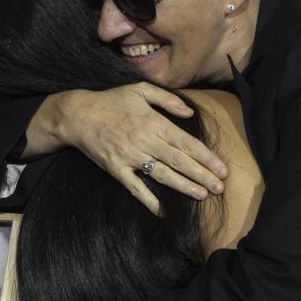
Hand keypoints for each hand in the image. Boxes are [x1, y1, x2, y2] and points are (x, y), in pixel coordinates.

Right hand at [30, 82, 227, 214]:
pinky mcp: (116, 169)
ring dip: (183, 186)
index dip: (206, 157)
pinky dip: (149, 200)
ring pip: (162, 174)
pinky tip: (163, 210)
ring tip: (202, 196)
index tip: (222, 169)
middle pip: (179, 161)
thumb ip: (168, 100)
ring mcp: (130, 156)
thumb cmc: (112, 101)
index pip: (186, 142)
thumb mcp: (140, 90)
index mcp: (153, 122)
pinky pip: (135, 187)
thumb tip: (190, 113)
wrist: (77, 115)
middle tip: (220, 188)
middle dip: (202, 175)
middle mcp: (144, 140)